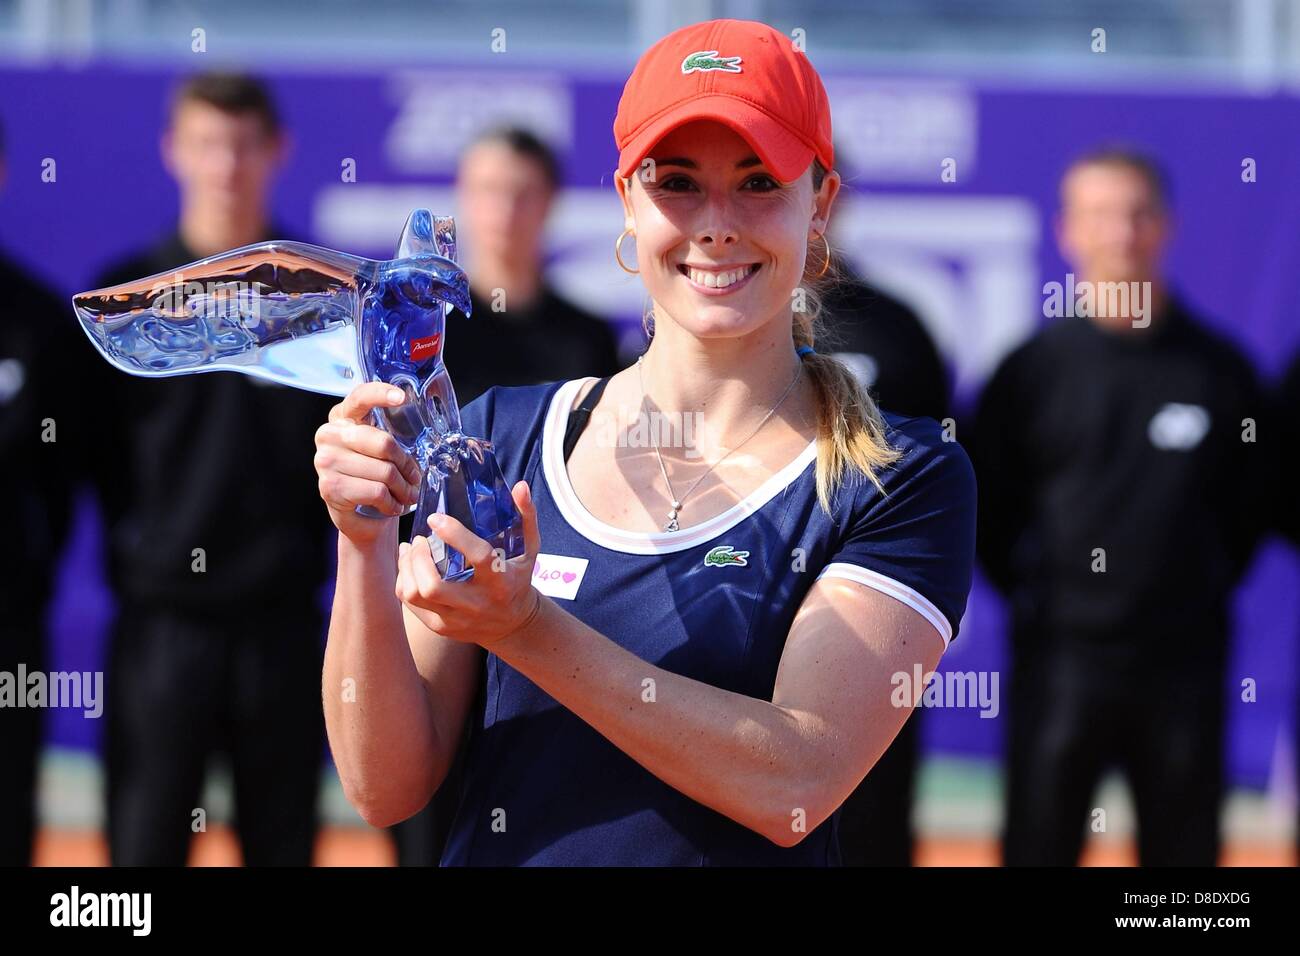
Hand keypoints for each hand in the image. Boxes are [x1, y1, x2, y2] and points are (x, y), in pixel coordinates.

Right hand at [315, 382, 422, 544]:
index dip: (380, 394)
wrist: (358, 515)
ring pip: (384, 472)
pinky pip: (376, 492)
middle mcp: (328, 435)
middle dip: (406, 465)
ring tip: (407, 495)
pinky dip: (392, 503)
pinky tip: (393, 505)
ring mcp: (325, 461)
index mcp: (342, 417)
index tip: (401, 398)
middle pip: (383, 443)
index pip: (360, 397)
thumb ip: (390, 438)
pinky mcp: (330, 487)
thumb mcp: (381, 452)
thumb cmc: (372, 477)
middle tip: (415, 479)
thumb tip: (418, 446)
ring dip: (403, 489)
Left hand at [396, 480, 543, 646]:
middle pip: (433, 586)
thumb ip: (526, 517)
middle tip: (420, 539)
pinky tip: (410, 566)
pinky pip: (410, 605)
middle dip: (418, 557)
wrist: (513, 624)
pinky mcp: (441, 627)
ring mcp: (456, 620)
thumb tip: (520, 486)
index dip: (455, 535)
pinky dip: (405, 581)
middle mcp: (477, 604)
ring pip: (415, 596)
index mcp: (501, 581)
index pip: (478, 557)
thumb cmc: (518, 578)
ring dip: (406, 568)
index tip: (435, 518)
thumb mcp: (529, 549)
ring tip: (411, 549)